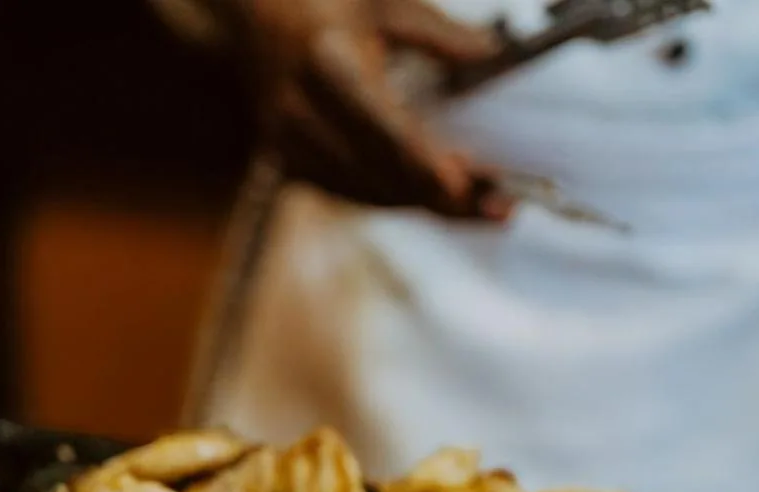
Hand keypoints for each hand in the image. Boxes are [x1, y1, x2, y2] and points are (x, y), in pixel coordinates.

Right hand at [234, 0, 511, 217]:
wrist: (256, 16)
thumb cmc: (325, 1)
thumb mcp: (384, 4)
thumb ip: (438, 33)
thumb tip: (492, 54)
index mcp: (328, 64)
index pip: (381, 127)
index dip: (421, 162)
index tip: (461, 187)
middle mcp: (302, 112)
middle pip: (380, 173)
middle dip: (442, 197)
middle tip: (502, 204)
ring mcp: (290, 144)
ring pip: (367, 193)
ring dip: (424, 204)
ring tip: (481, 203)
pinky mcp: (289, 163)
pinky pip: (350, 193)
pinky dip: (394, 197)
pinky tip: (433, 195)